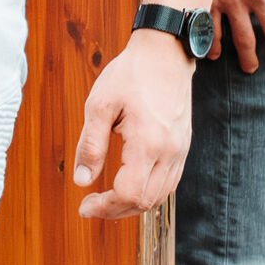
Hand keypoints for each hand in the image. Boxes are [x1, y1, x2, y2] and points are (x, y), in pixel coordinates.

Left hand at [71, 29, 197, 220]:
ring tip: (106, 201)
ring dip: (132, 205)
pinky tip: (129, 186)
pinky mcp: (183, 146)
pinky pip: (169, 182)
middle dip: (115, 211)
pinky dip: (148, 192)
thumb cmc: (131, 74)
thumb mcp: (99, 105)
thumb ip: (90, 145)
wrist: (166, 53)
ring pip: (160, 195)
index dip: (105, 207)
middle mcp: (169, 151)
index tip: (84, 206)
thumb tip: (82, 180)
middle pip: (146, 201)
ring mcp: (180, 150)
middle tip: (90, 206)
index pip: (129, 194)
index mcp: (148, 143)